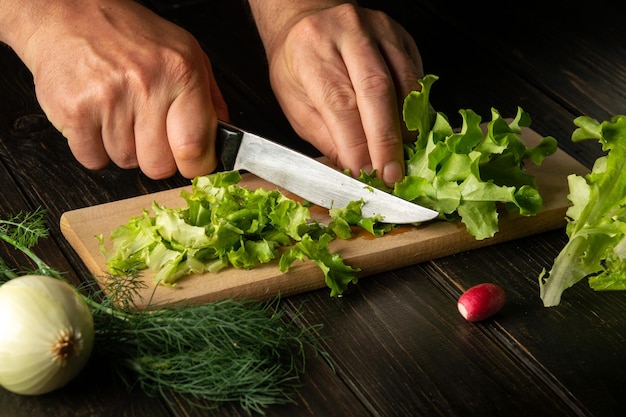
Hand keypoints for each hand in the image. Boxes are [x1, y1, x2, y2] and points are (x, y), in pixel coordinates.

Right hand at [3, 0, 227, 178]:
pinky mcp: (74, 111)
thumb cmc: (130, 35)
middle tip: (149, 132)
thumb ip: (210, 100)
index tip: (192, 162)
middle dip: (156, 157)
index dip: (195, 165)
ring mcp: (108, 98)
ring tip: (119, 114)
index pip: (195, 148)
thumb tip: (223, 141)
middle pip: (159, 166)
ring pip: (126, 162)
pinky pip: (93, 159)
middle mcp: (146, 85)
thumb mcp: (187, 54)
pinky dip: (95, 149)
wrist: (68, 13)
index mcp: (181, 72)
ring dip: (124, 148)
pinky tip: (98, 120)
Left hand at [249, 2, 422, 186]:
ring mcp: (378, 28)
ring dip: (406, 127)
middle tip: (392, 173)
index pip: (339, 103)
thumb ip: (324, 135)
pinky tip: (407, 128)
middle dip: (386, 140)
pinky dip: (414, 108)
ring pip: (403, 83)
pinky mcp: (400, 34)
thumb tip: (354, 167)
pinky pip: (415, 75)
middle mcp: (346, 32)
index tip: (366, 173)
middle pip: (376, 91)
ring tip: (403, 156)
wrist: (307, 19)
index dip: (356, 143)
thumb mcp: (294, 103)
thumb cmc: (298, 65)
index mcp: (311, 51)